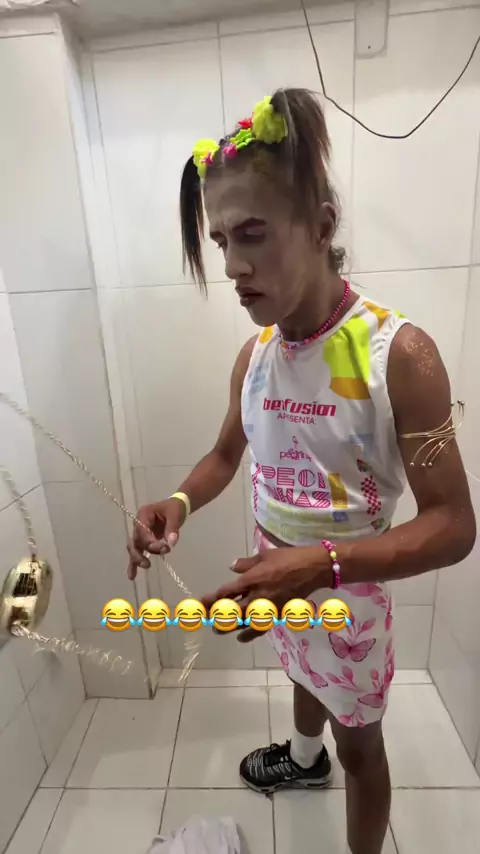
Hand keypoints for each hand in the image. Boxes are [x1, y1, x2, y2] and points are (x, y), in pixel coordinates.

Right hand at [127, 498, 186, 579]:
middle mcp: (138, 524)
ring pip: (135, 548)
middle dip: (141, 552)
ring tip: (147, 565)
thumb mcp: (175, 515)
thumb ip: (172, 528)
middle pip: (135, 541)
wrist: (177, 507)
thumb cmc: (175, 508)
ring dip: (138, 558)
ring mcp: (141, 533)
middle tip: (151, 560)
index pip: (141, 530)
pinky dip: (134, 564)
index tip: (162, 547)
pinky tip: (132, 576)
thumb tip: (171, 543)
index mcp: (144, 514)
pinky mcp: (145, 541)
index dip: (149, 541)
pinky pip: (138, 552)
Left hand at [203, 547, 326, 642]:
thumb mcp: (264, 555)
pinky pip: (261, 627)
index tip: (201, 603)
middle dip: (217, 616)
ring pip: (244, 622)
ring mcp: (268, 607)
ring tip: (219, 630)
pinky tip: (241, 637)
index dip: (212, 599)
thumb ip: (246, 563)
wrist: (313, 568)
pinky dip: (250, 633)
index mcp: (252, 579)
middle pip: (232, 611)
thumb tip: (232, 567)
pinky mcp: (278, 614)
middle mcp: (257, 596)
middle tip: (207, 619)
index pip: (226, 592)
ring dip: (230, 627)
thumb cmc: (288, 558)